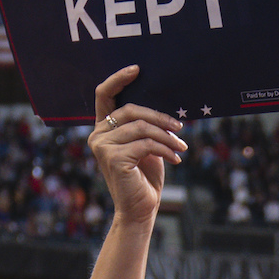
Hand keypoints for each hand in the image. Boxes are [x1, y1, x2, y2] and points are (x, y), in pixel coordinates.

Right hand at [89, 67, 184, 225]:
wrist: (140, 209)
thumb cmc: (145, 178)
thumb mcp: (146, 147)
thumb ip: (146, 127)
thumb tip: (164, 109)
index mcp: (103, 129)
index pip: (104, 95)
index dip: (118, 79)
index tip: (137, 69)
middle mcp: (97, 135)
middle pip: (131, 110)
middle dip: (160, 117)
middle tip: (180, 127)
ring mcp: (102, 147)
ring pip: (142, 128)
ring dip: (167, 137)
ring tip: (181, 148)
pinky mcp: (113, 158)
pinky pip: (146, 144)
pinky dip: (165, 149)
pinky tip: (175, 159)